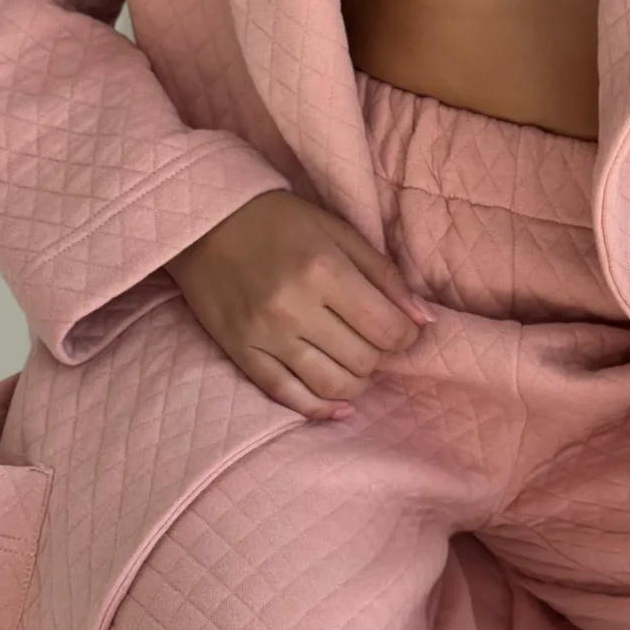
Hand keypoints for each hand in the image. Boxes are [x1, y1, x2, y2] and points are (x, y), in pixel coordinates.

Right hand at [166, 189, 432, 419]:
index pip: (387, 329)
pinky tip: (338, 407)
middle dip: (382, 357)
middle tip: (376, 342)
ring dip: (356, 383)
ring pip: (330, 385)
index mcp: (324, 271)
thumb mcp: (339, 231)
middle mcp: (294, 308)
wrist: (204, 221)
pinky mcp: (240, 352)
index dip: (406, 337)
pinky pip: (285, 395)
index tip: (403, 330)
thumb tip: (425, 320)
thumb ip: (385, 275)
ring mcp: (264, 335)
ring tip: (357, 365)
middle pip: (363, 361)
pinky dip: (318, 409)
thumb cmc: (279, 221)